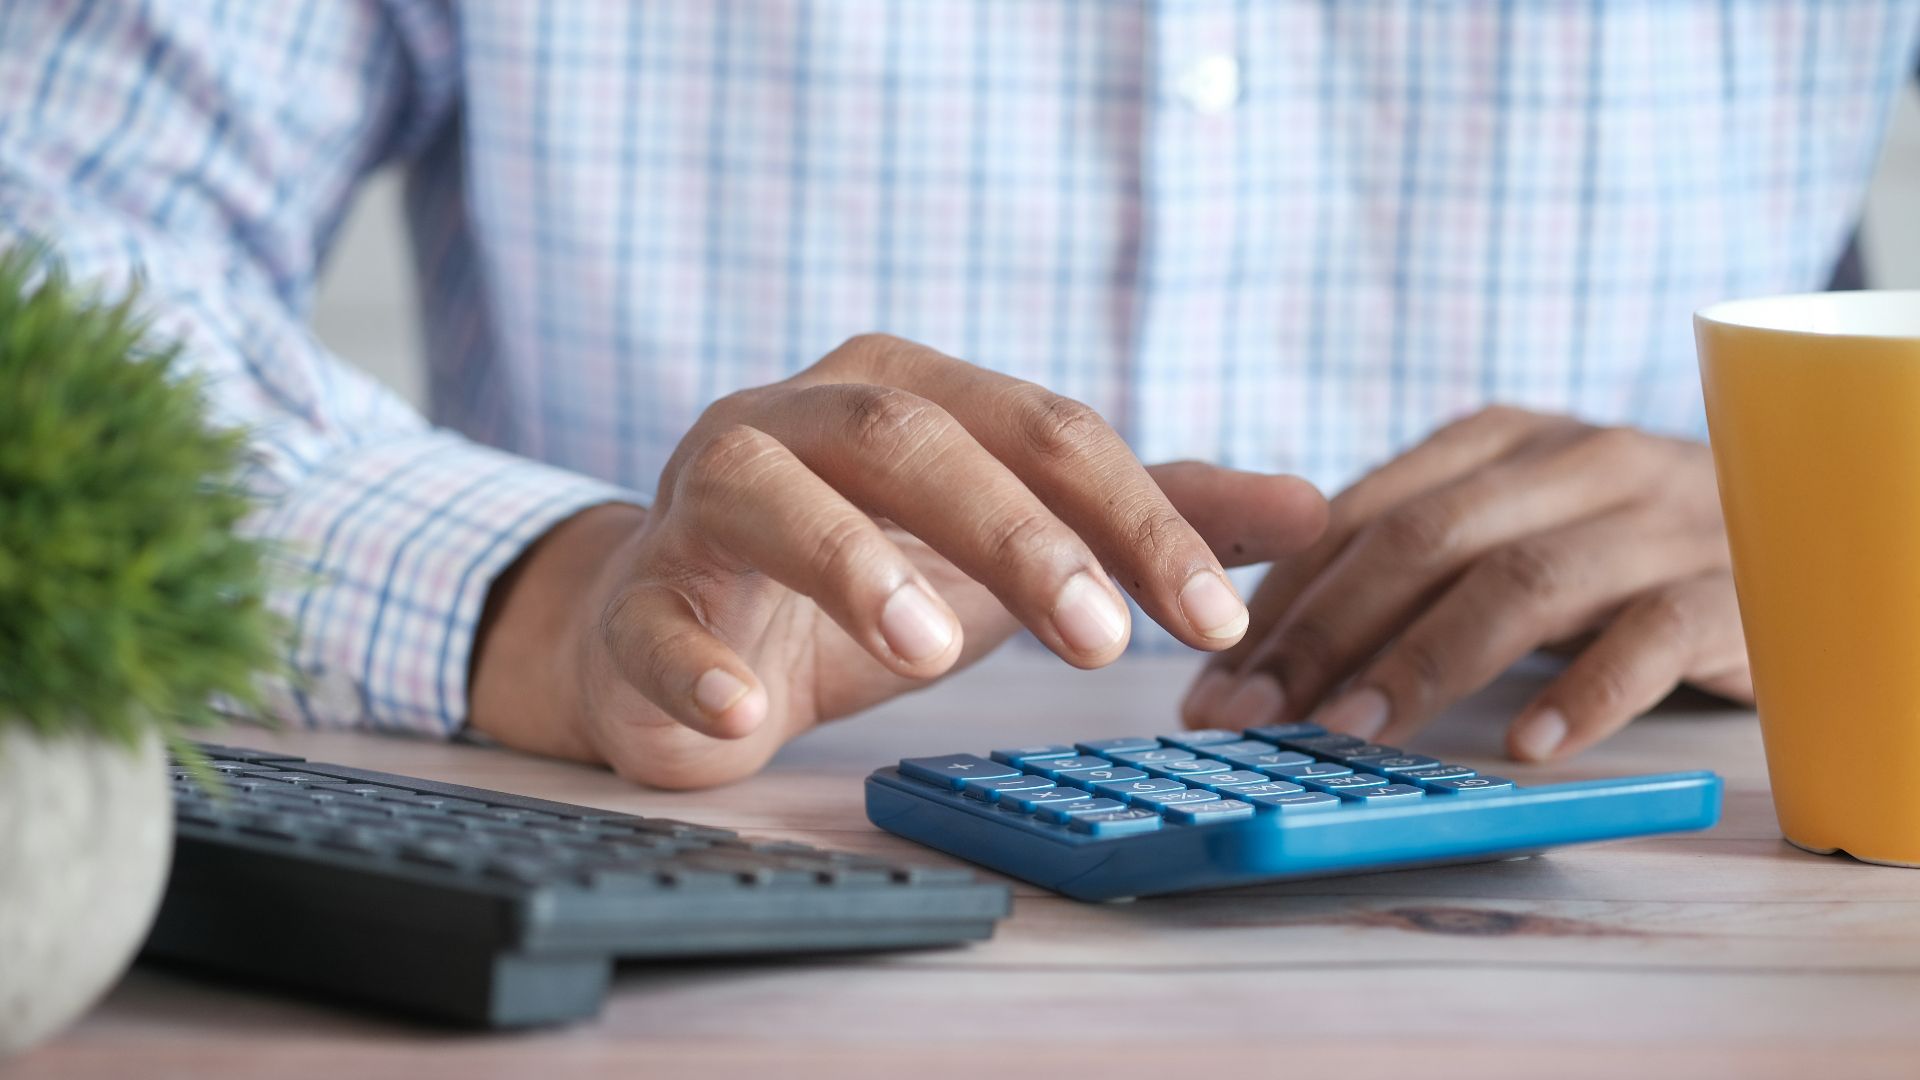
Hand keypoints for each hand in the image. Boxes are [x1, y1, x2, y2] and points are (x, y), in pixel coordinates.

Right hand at [470, 335, 1326, 787]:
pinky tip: (746, 716)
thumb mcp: (1016, 543)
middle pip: (912, 437)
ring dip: (851, 562)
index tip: (1216, 618)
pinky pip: (654, 617)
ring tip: (931, 649)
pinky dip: (696, 665)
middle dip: (1015, 532)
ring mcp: (705, 498)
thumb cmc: (867, 573)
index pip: (1043, 430)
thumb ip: (1148, 519)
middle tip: (1102, 641)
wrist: (688, 627)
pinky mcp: (640, 595)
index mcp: (910, 392)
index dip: (1136, 517)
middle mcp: (802, 418)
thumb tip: (1314, 508)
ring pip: (768, 491)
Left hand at [1181, 406, 1752, 761]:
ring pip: (1522, 580)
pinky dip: (1585, 692)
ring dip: (1425, 661)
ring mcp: (1657, 518)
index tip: (1214, 681)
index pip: (1362, 512)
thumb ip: (1406, 562)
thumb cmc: (1616, 551)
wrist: (1806, 532)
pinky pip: (1651, 636)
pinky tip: (1528, 748)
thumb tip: (1257, 642)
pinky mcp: (1732, 586)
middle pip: (1425, 539)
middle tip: (1252, 716)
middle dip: (1322, 631)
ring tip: (1353, 734)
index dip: (1280, 599)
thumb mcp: (1509, 529)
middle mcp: (1574, 461)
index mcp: (1500, 440)